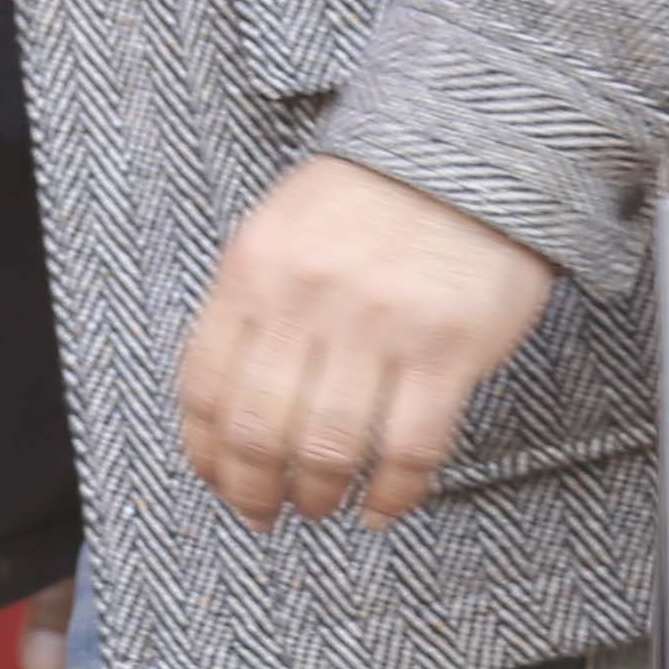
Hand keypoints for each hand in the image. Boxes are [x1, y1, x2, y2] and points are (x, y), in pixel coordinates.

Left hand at [172, 154, 555, 528]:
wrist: (464, 154)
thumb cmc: (365, 199)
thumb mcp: (279, 231)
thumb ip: (249, 307)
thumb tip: (222, 409)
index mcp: (251, 270)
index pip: (205, 387)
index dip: (206, 453)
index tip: (217, 482)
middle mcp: (306, 299)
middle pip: (259, 430)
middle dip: (253, 489)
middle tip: (263, 513)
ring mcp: (377, 325)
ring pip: (328, 448)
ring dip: (317, 496)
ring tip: (319, 507)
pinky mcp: (447, 348)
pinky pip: (409, 447)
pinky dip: (391, 494)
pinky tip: (382, 508)